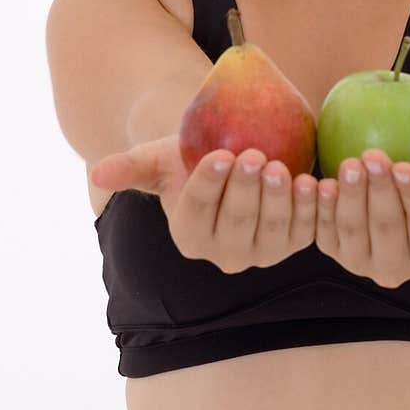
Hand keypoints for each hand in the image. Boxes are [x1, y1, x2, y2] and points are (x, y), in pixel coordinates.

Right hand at [90, 134, 319, 272]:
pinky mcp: (295, 244)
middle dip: (244, 190)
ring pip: (272, 230)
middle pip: (236, 222)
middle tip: (253, 155)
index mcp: (189, 235)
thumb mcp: (159, 158)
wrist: (235, 156)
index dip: (208, 184)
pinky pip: (305, 231)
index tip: (218, 154)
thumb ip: (129, 166)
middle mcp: (224, 255)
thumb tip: (96, 173)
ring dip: (279, 201)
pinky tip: (313, 183)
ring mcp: (262, 253)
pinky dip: (310, 210)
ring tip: (281, 167)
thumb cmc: (190, 155)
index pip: (197, 210)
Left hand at [314, 149, 409, 287]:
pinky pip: (323, 232)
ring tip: (347, 162)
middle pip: (386, 228)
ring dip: (348, 198)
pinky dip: (320, 209)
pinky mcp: (334, 250)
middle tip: (370, 155)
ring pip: (353, 231)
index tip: (405, 166)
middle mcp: (398, 269)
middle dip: (378, 192)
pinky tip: (318, 183)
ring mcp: (362, 263)